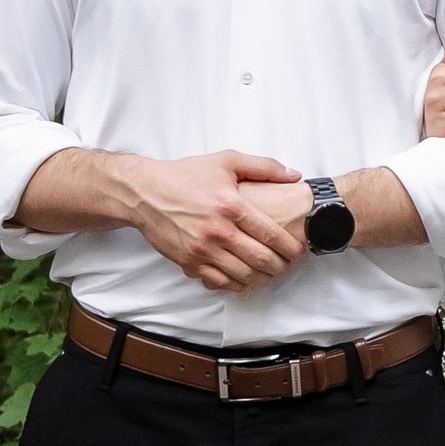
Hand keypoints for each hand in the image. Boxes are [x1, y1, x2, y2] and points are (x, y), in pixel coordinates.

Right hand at [128, 152, 307, 291]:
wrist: (144, 193)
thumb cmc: (185, 175)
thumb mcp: (226, 160)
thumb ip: (264, 167)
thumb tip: (294, 174)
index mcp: (231, 206)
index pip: (271, 234)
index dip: (290, 247)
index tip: (299, 251)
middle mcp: (218, 231)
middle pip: (261, 259)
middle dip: (281, 266)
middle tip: (289, 265)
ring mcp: (202, 250)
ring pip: (242, 276)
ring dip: (262, 279)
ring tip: (271, 274)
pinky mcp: (188, 262)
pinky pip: (219, 282)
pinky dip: (236, 285)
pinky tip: (245, 279)